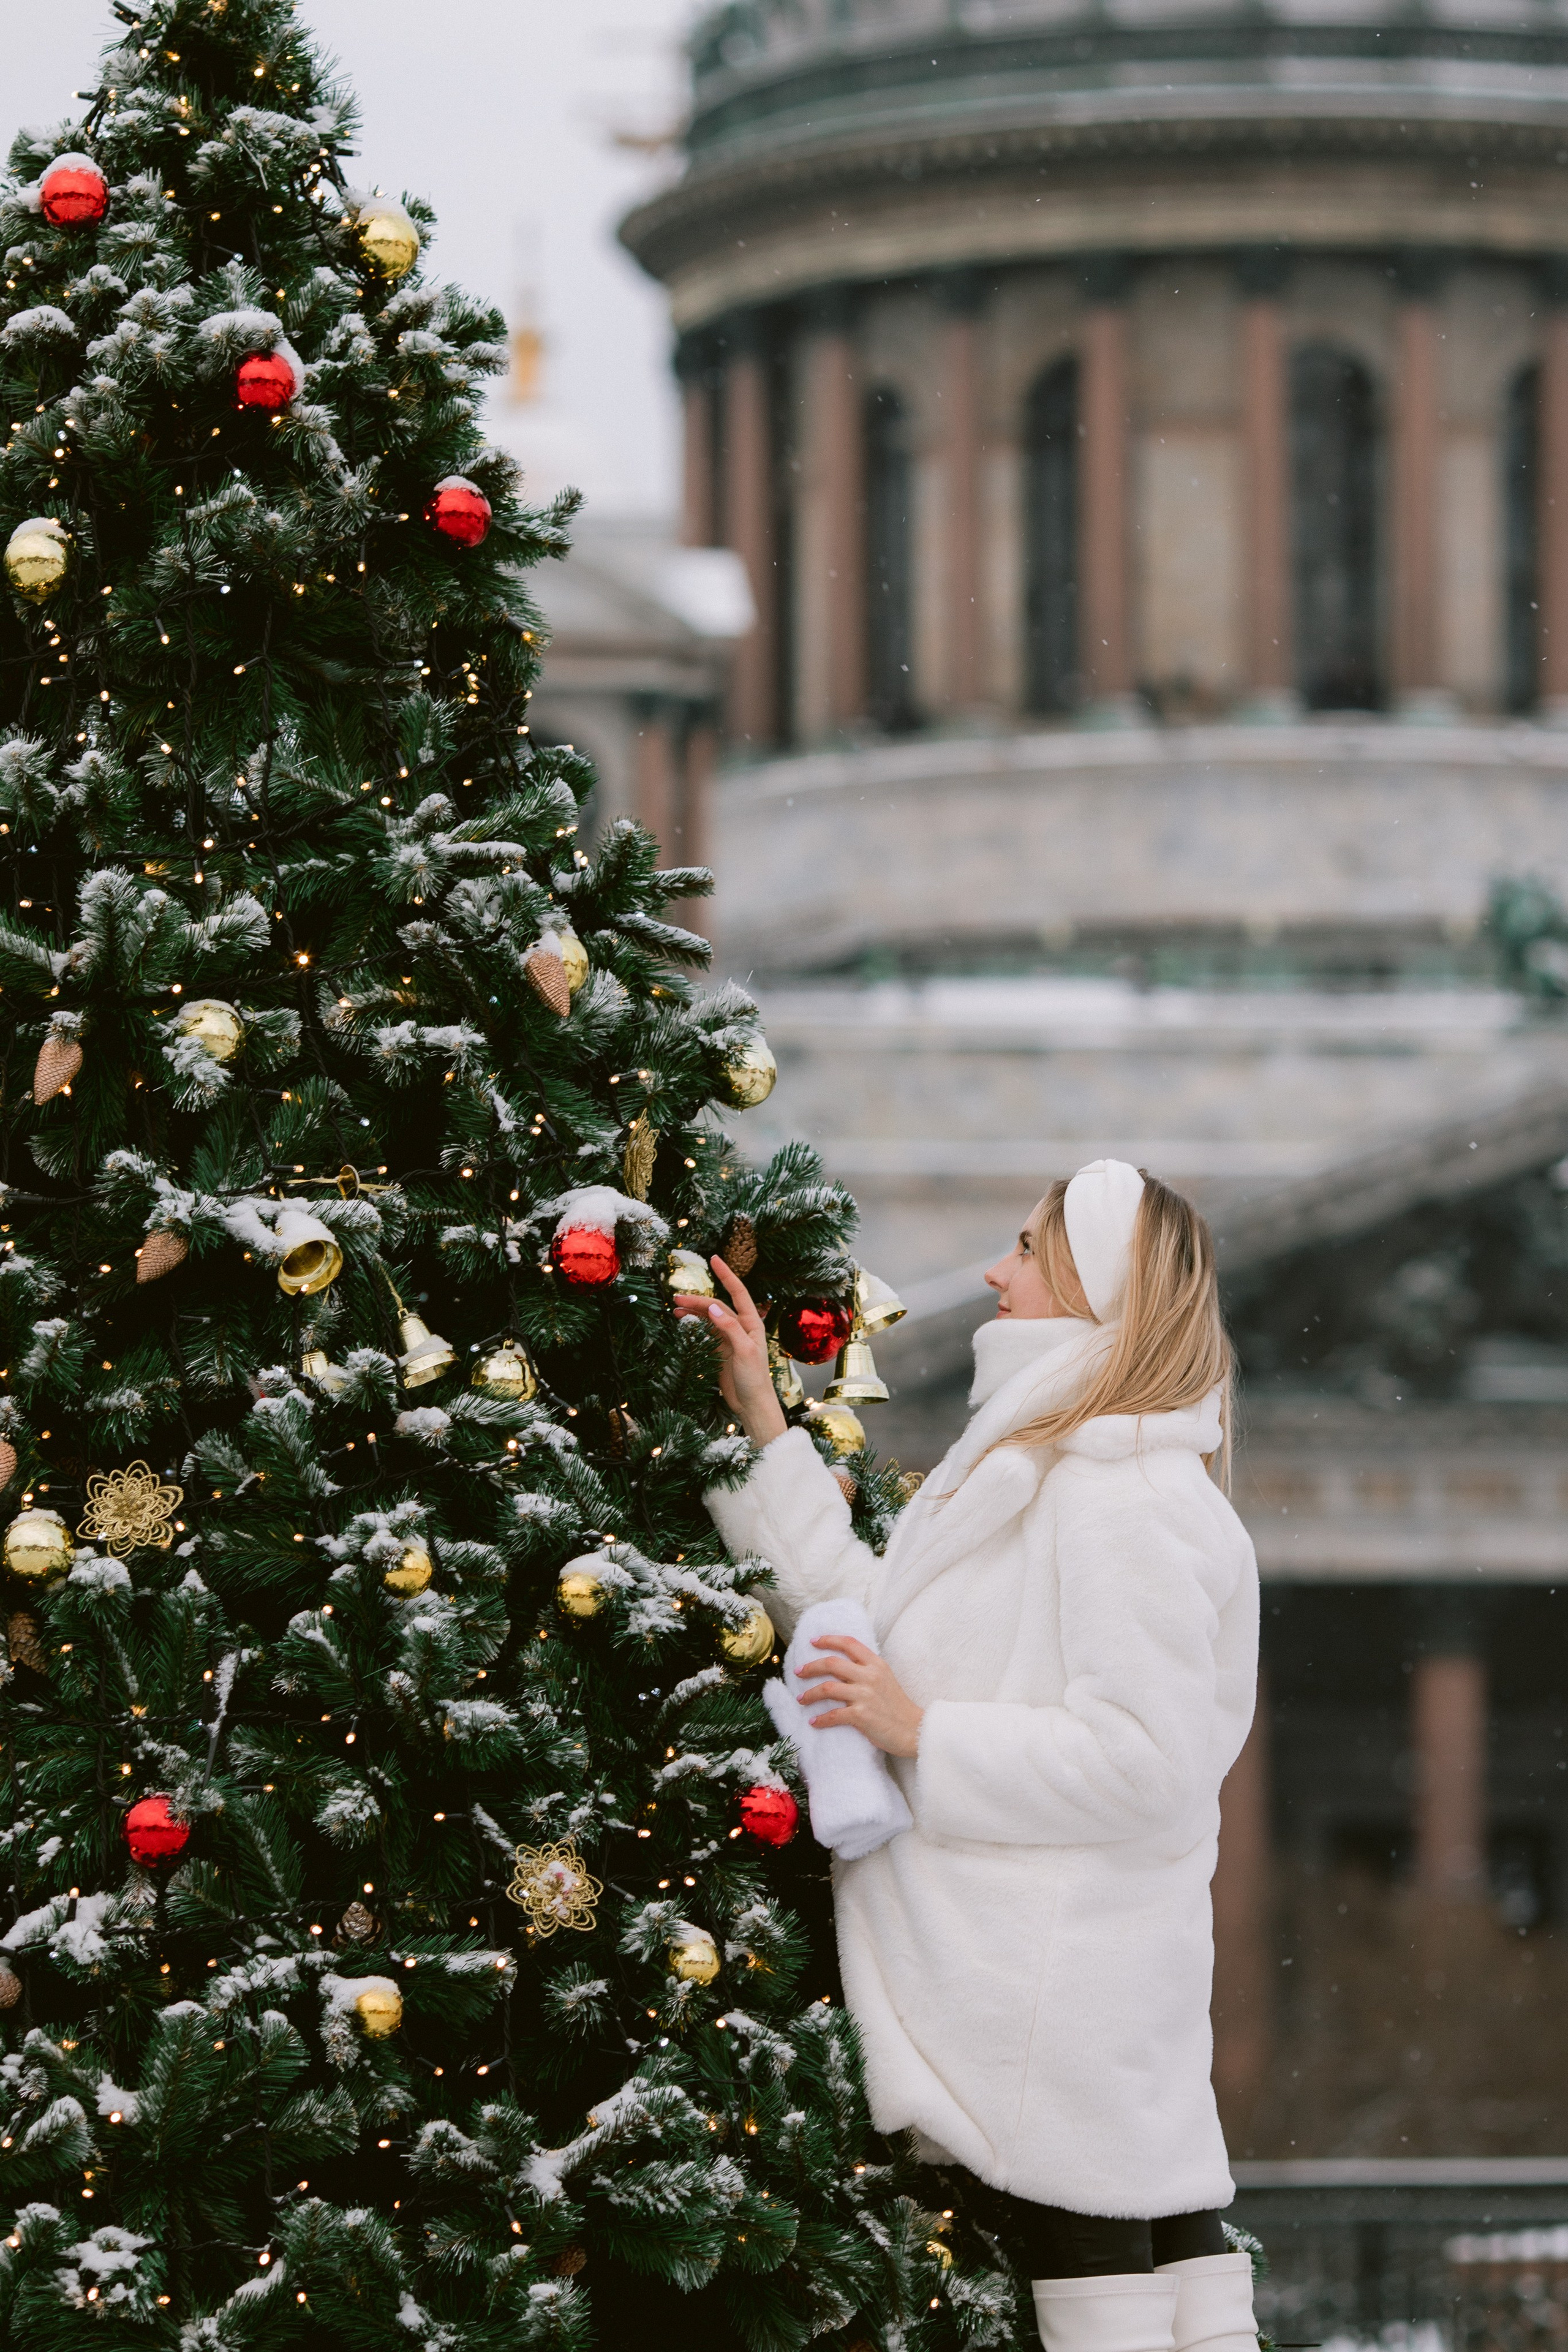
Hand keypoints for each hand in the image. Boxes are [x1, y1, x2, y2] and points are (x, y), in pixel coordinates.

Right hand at [672, 1256, 787, 1448]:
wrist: (752, 1404)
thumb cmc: (754, 1378)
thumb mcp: (744, 1351)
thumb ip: (729, 1328)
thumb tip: (712, 1307)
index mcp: (751, 1323)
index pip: (738, 1293)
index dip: (726, 1275)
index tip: (714, 1258)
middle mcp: (741, 1327)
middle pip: (717, 1306)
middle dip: (697, 1299)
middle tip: (676, 1298)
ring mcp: (730, 1338)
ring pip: (709, 1317)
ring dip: (694, 1311)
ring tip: (675, 1308)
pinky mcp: (721, 1350)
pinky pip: (706, 1331)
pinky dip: (695, 1324)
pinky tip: (683, 1321)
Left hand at [796, 1634, 923, 1758]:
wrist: (914, 1730)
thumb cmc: (898, 1706)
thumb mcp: (886, 1678)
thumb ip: (866, 1670)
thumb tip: (842, 1667)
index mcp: (876, 1664)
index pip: (849, 1643)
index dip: (829, 1640)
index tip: (813, 1641)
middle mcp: (870, 1676)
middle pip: (832, 1663)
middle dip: (811, 1667)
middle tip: (798, 1672)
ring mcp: (865, 1695)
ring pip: (828, 1688)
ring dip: (810, 1694)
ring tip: (801, 1699)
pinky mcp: (861, 1716)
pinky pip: (833, 1715)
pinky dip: (820, 1719)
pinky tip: (814, 1721)